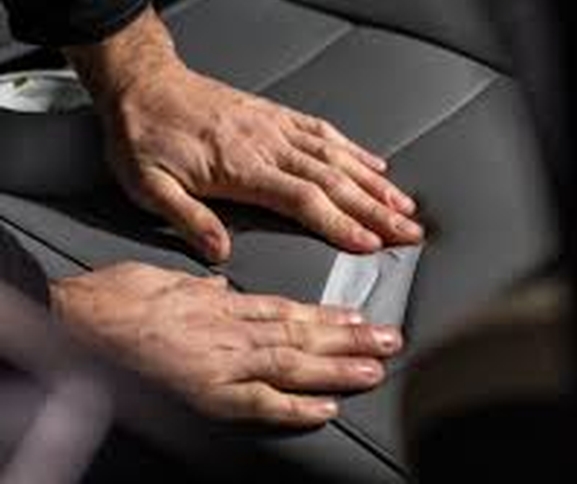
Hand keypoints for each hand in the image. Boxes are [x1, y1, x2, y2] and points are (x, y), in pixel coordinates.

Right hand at [50, 263, 402, 427]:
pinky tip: (326, 410)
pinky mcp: (209, 394)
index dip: (325, 314)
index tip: (355, 315)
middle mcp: (233, 331)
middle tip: (388, 338)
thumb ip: (198, 284)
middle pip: (303, 333)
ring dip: (339, 366)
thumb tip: (220, 283)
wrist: (76, 323)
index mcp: (221, 304)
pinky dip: (296, 407)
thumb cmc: (110, 301)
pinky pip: (262, 403)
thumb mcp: (160, 278)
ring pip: (295, 362)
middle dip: (350, 337)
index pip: (287, 309)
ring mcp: (225, 362)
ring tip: (375, 368)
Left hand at [64, 8, 423, 262]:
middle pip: (335, 181)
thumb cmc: (145, 136)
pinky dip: (355, 149)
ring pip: (338, 157)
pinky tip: (374, 164)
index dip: (342, 224)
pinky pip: (324, 131)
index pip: (305, 200)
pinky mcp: (277, 115)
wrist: (144, 84)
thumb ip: (188, 219)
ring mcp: (277, 127)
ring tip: (405, 204)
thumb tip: (220, 252)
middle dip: (377, 209)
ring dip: (376, 183)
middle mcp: (268, 145)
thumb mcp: (148, 186)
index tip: (371, 243)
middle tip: (408, 230)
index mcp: (241, 168)